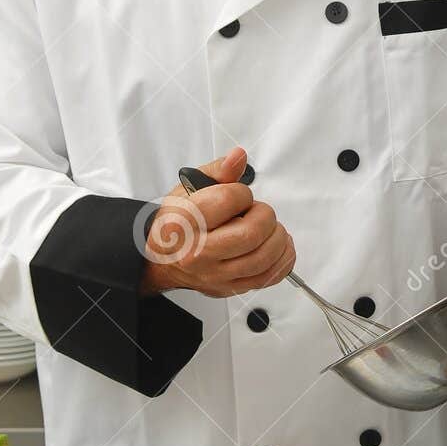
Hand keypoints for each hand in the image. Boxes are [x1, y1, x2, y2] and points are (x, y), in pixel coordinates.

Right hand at [139, 146, 295, 298]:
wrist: (163, 260)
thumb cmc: (178, 222)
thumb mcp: (188, 189)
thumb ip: (218, 171)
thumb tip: (239, 157)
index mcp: (184, 221)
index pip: (230, 200)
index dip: (243, 193)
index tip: (239, 196)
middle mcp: (198, 252)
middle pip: (251, 233)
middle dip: (265, 216)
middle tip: (258, 212)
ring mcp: (215, 274)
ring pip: (263, 258)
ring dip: (277, 237)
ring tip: (269, 228)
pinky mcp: (229, 288)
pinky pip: (268, 278)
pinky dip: (283, 260)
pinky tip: (279, 246)